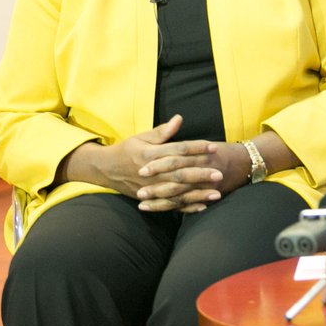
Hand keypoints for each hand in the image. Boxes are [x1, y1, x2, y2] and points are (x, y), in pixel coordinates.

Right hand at [60, 116, 231, 212]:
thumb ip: (162, 131)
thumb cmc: (127, 150)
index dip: (196, 148)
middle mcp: (151, 173)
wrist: (105, 169)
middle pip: (179, 173)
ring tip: (217, 194)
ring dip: (197, 194)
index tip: (214, 147)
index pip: (177, 150)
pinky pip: (169, 205)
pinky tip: (202, 207)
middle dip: (200, 174)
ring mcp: (150, 188)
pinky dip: (185, 207)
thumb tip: (179, 118)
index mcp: (150, 154)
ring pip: (176, 192)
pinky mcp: (150, 198)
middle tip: (220, 174)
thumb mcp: (141, 137)